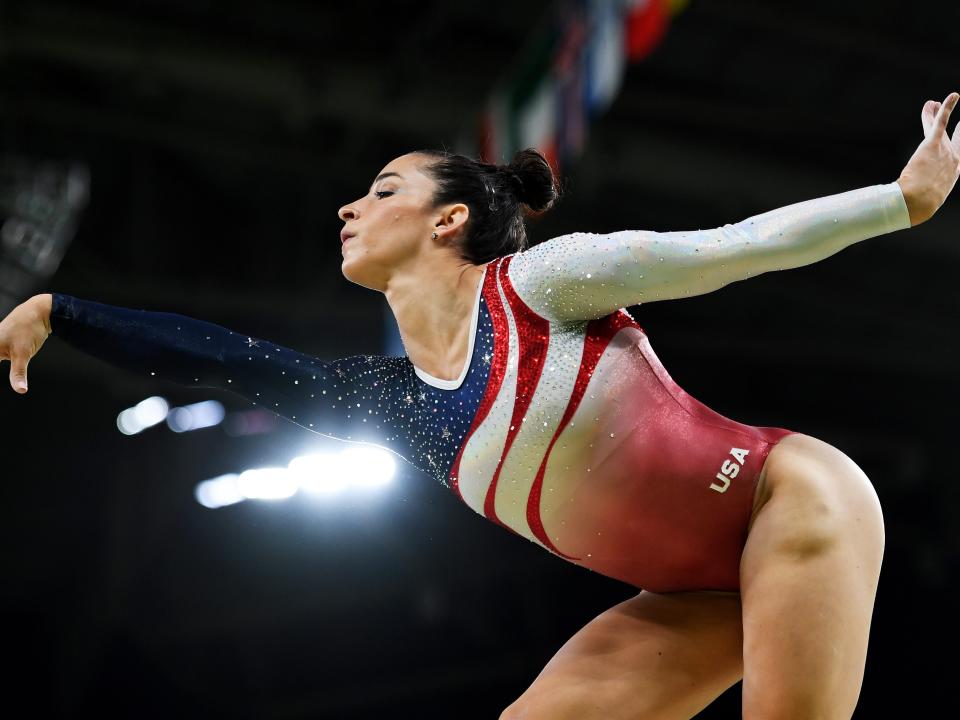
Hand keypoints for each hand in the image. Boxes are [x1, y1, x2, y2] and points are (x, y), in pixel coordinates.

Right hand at [0, 294, 52, 393]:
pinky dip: (0, 357)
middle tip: (6, 360)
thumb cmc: (28, 330)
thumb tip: (21, 390)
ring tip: (6, 359)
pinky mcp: (4, 340)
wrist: (39, 311)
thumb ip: (18, 373)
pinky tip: (4, 358)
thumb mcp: (23, 354)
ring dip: (0, 358)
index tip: (3, 361)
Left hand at [897, 92, 959, 225]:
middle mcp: (953, 159)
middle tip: (947, 115)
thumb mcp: (928, 199)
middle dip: (952, 126)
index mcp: (954, 172)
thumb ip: (925, 194)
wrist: (919, 202)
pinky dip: (945, 108)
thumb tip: (910, 204)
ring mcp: (944, 151)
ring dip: (935, 114)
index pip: (958, 153)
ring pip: (939, 127)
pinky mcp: (932, 144)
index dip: (958, 143)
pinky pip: (941, 122)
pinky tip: (948, 98)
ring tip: (932, 103)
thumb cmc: (920, 205)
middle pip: (952, 137)